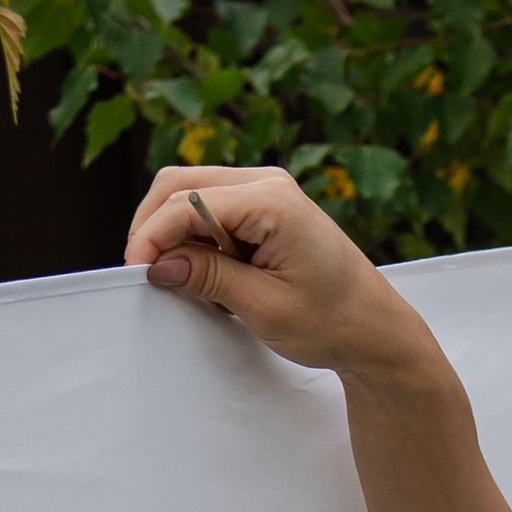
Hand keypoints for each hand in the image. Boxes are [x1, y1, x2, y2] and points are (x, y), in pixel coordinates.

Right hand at [124, 165, 415, 375]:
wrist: (375, 329)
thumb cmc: (332, 322)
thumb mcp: (264, 308)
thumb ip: (209, 278)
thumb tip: (160, 265)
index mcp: (272, 202)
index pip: (188, 203)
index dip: (153, 236)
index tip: (136, 273)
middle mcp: (268, 183)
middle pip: (181, 184)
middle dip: (154, 227)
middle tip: (145, 273)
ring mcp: (267, 190)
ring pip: (191, 193)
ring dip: (174, 232)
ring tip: (177, 277)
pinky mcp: (265, 207)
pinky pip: (212, 209)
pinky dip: (195, 236)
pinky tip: (201, 271)